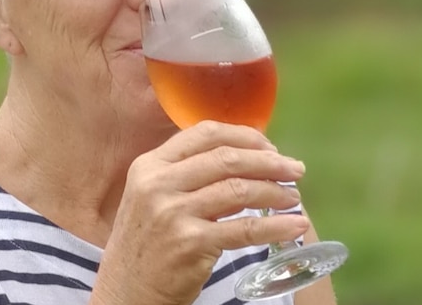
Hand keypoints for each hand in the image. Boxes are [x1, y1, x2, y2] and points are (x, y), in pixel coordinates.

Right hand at [91, 121, 308, 304]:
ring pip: (238, 190)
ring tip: (294, 198)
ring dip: (276, 191)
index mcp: (150, 165)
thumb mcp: (153, 196)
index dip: (243, 135)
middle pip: (226, 158)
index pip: (204, 133)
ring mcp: (174, 213)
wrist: (126, 289)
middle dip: (268, 161)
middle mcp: (158, 183)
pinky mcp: (191, 243)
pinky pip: (245, 229)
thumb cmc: (146, 241)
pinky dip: (276, 226)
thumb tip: (244, 160)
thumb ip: (187, 175)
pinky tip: (295, 226)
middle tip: (294, 169)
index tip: (269, 145)